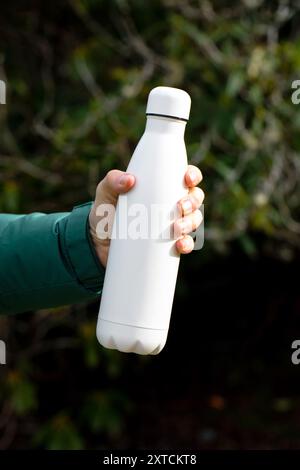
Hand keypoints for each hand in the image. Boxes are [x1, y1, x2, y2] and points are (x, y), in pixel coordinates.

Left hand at [89, 166, 203, 266]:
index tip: (187, 179)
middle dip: (193, 201)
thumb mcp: (105, 192)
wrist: (98, 243)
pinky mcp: (168, 244)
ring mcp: (172, 225)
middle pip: (195, 198)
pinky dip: (187, 244)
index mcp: (161, 186)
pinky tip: (180, 245)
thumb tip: (130, 180)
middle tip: (180, 207)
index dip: (192, 175)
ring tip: (177, 228)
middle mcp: (171, 204)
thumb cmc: (105, 211)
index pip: (184, 177)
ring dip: (191, 223)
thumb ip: (113, 181)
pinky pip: (185, 243)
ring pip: (194, 220)